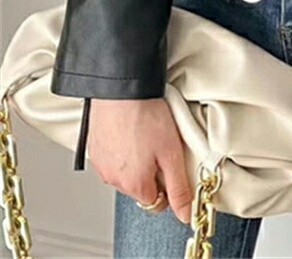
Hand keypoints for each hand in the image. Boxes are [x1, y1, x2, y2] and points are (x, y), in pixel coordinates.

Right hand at [87, 97, 192, 223]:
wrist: (122, 90)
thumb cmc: (146, 115)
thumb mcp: (172, 153)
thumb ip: (179, 187)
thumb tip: (185, 213)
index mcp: (134, 184)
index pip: (155, 202)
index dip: (168, 187)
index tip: (172, 168)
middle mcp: (113, 179)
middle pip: (139, 187)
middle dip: (152, 172)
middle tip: (160, 146)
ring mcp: (101, 164)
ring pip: (125, 172)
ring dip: (136, 160)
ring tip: (145, 134)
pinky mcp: (95, 148)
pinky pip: (112, 157)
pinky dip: (122, 149)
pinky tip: (131, 130)